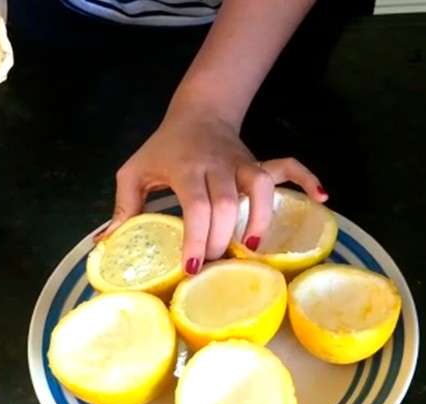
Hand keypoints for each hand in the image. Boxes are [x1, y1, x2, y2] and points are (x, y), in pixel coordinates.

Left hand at [97, 107, 327, 273]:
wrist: (197, 113)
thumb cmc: (163, 148)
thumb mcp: (134, 172)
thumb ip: (123, 207)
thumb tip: (105, 244)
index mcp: (184, 168)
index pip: (195, 203)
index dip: (196, 236)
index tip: (192, 267)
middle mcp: (217, 164)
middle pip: (226, 203)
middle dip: (221, 239)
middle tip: (212, 266)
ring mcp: (242, 162)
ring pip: (261, 186)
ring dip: (261, 218)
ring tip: (254, 248)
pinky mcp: (259, 162)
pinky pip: (288, 167)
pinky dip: (307, 180)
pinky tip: (321, 199)